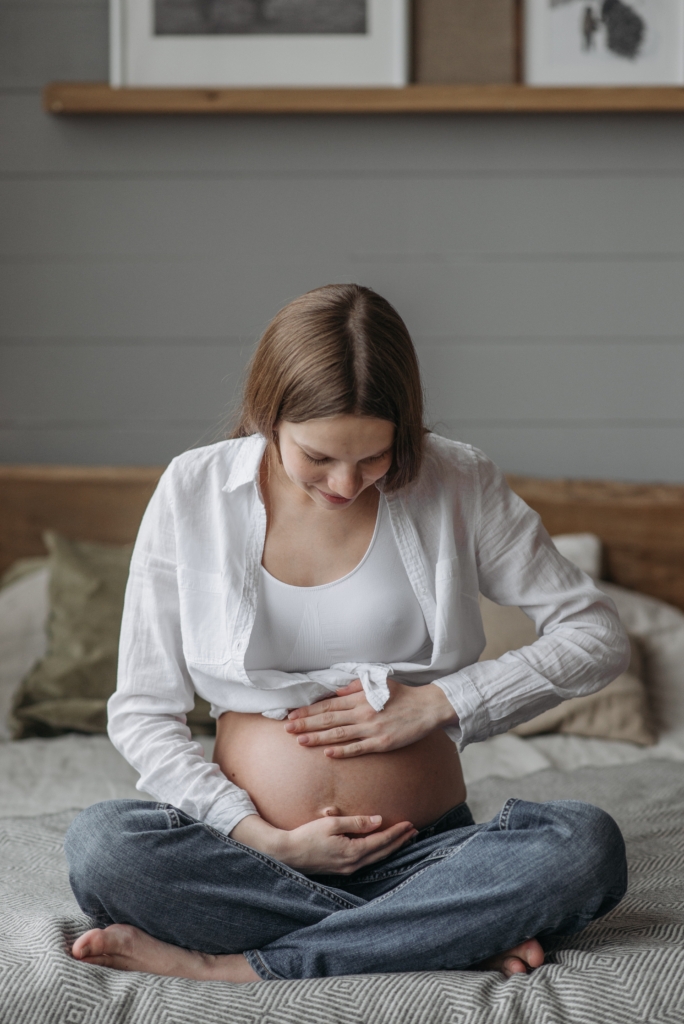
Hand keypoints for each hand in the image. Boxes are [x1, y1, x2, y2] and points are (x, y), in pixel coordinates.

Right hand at [230, 810, 417, 874]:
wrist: (287, 854)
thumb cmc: (307, 836)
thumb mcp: (331, 823)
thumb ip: (356, 822)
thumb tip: (378, 820)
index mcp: (352, 852)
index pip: (381, 841)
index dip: (396, 832)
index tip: (409, 824)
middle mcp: (353, 864)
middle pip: (383, 852)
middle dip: (399, 841)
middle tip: (414, 831)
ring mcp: (347, 869)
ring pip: (376, 858)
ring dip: (391, 848)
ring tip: (404, 838)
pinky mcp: (341, 869)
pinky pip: (366, 861)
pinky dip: (378, 853)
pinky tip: (382, 847)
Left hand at [284, 679, 456, 758]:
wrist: (428, 707)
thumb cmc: (403, 695)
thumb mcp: (378, 683)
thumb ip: (355, 687)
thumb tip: (335, 691)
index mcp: (360, 697)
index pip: (328, 704)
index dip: (309, 710)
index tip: (292, 714)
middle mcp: (363, 712)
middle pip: (329, 719)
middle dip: (306, 724)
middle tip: (287, 728)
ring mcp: (372, 729)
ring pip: (339, 734)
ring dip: (318, 738)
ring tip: (300, 740)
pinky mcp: (382, 743)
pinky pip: (358, 748)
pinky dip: (342, 751)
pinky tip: (327, 753)